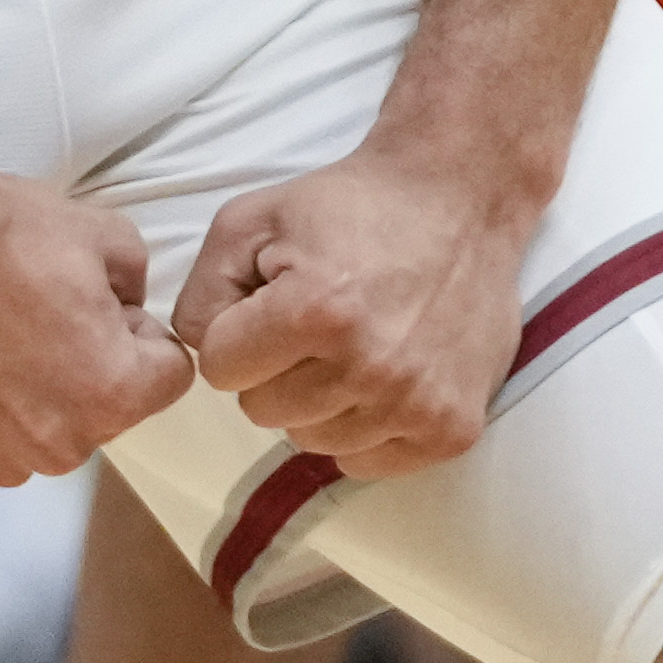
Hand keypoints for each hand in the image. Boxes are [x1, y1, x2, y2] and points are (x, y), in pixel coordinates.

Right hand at [0, 152, 174, 487]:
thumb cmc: (2, 230)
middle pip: (99, 410)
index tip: (95, 300)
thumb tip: (125, 310)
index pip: (167, 375)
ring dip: (25, 397)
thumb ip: (138, 283)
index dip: (138, 328)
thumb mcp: (107, 234)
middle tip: (33, 311)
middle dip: (83, 367)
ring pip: (36, 434)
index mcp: (112, 394)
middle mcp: (56, 447)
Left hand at [173, 145, 534, 475]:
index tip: (270, 302)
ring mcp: (415, 404)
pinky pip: (366, 463)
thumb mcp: (251, 220)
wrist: (460, 199)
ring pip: (312, 440)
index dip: (236, 333)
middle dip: (275, 368)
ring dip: (318, 401)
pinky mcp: (451, 430)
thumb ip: (202, 292)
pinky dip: (363, 428)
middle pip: (262, 412)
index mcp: (315, 311)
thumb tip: (203, 357)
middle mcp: (369, 366)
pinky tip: (383, 376)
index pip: (220, 371)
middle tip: (316, 321)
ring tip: (352, 344)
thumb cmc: (349, 206)